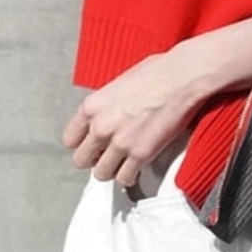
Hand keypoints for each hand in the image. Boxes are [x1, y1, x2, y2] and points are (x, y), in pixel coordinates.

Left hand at [62, 51, 201, 188]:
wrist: (182, 78)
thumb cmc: (158, 73)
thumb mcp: (119, 84)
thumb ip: (107, 105)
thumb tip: (108, 112)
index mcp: (92, 107)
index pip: (70, 139)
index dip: (82, 144)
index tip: (92, 145)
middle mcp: (101, 126)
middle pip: (81, 160)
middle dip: (94, 160)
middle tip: (106, 157)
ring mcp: (120, 143)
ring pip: (101, 174)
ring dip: (112, 170)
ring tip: (122, 164)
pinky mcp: (140, 154)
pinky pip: (125, 178)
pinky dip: (130, 177)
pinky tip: (136, 169)